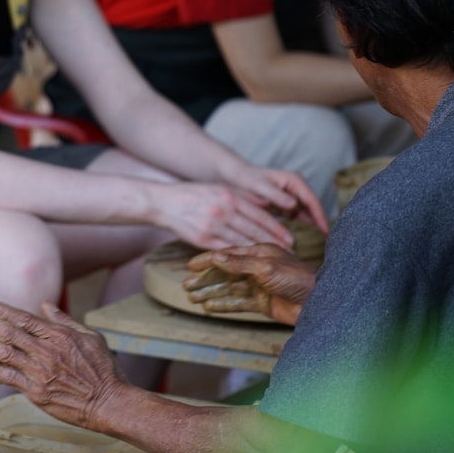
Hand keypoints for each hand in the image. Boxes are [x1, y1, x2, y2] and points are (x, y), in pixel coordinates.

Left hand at [0, 300, 124, 430]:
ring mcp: (40, 372)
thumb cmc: (104, 370)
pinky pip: (8, 377)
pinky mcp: (37, 392)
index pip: (23, 318)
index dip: (0, 311)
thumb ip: (65, 321)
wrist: (110, 403)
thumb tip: (45, 305)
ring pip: (3, 353)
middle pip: (7, 333)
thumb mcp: (90, 337)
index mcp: (59, 335)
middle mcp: (46, 351)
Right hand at [151, 181, 293, 250]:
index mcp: (230, 196)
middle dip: (274, 242)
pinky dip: (238, 257)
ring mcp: (212, 226)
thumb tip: (267, 201)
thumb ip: (242, 196)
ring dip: (259, 252)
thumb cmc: (193, 194)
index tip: (290, 238)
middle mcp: (223, 211)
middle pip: (254, 230)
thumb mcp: (219, 189)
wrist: (163, 202)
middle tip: (290, 252)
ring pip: (242, 242)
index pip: (260, 215)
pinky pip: (224, 250)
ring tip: (274, 260)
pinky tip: (249, 263)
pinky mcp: (202, 239)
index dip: (277, 228)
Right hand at [185, 243, 315, 325]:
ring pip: (229, 288)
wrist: (318, 303)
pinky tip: (209, 307)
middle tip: (186, 284)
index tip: (190, 265)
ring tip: (192, 298)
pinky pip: (238, 303)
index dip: (208, 260)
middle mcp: (257, 268)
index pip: (228, 254)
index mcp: (259, 253)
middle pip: (225, 272)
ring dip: (211, 292)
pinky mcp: (262, 303)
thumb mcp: (266, 267)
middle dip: (206, 279)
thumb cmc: (297, 279)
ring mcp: (259, 286)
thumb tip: (216, 256)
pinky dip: (224, 305)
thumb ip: (240, 263)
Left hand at [222, 164, 329, 232]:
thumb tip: (293, 205)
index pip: (312, 200)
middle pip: (313, 207)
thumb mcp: (259, 186)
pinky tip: (303, 239)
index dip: (320, 216)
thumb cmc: (246, 179)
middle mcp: (296, 186)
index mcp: (294, 180)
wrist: (235, 176)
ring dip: (313, 226)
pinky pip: (298, 215)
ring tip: (320, 243)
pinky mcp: (287, 203)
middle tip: (328, 242)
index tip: (326, 232)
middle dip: (319, 223)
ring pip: (307, 212)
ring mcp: (293, 194)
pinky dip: (302, 225)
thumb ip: (275, 195)